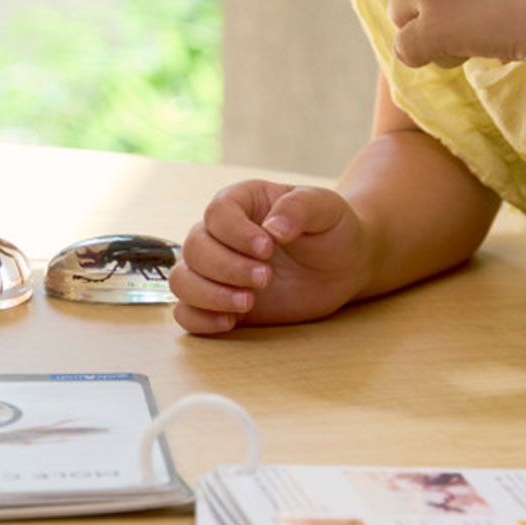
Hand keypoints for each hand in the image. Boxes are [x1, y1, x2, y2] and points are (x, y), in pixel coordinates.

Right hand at [169, 179, 370, 333]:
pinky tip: (231, 321)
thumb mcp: (325, 207)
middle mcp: (221, 234)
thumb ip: (299, 208)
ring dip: (209, 294)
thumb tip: (273, 228)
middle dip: (227, 267)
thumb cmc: (331, 229)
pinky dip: (199, 319)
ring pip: (182, 279)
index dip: (235, 232)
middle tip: (266, 278)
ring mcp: (218, 270)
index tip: (267, 248)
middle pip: (194, 247)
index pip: (217, 212)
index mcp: (241, 203)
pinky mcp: (220, 301)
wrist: (343, 266)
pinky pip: (186, 311)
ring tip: (248, 302)